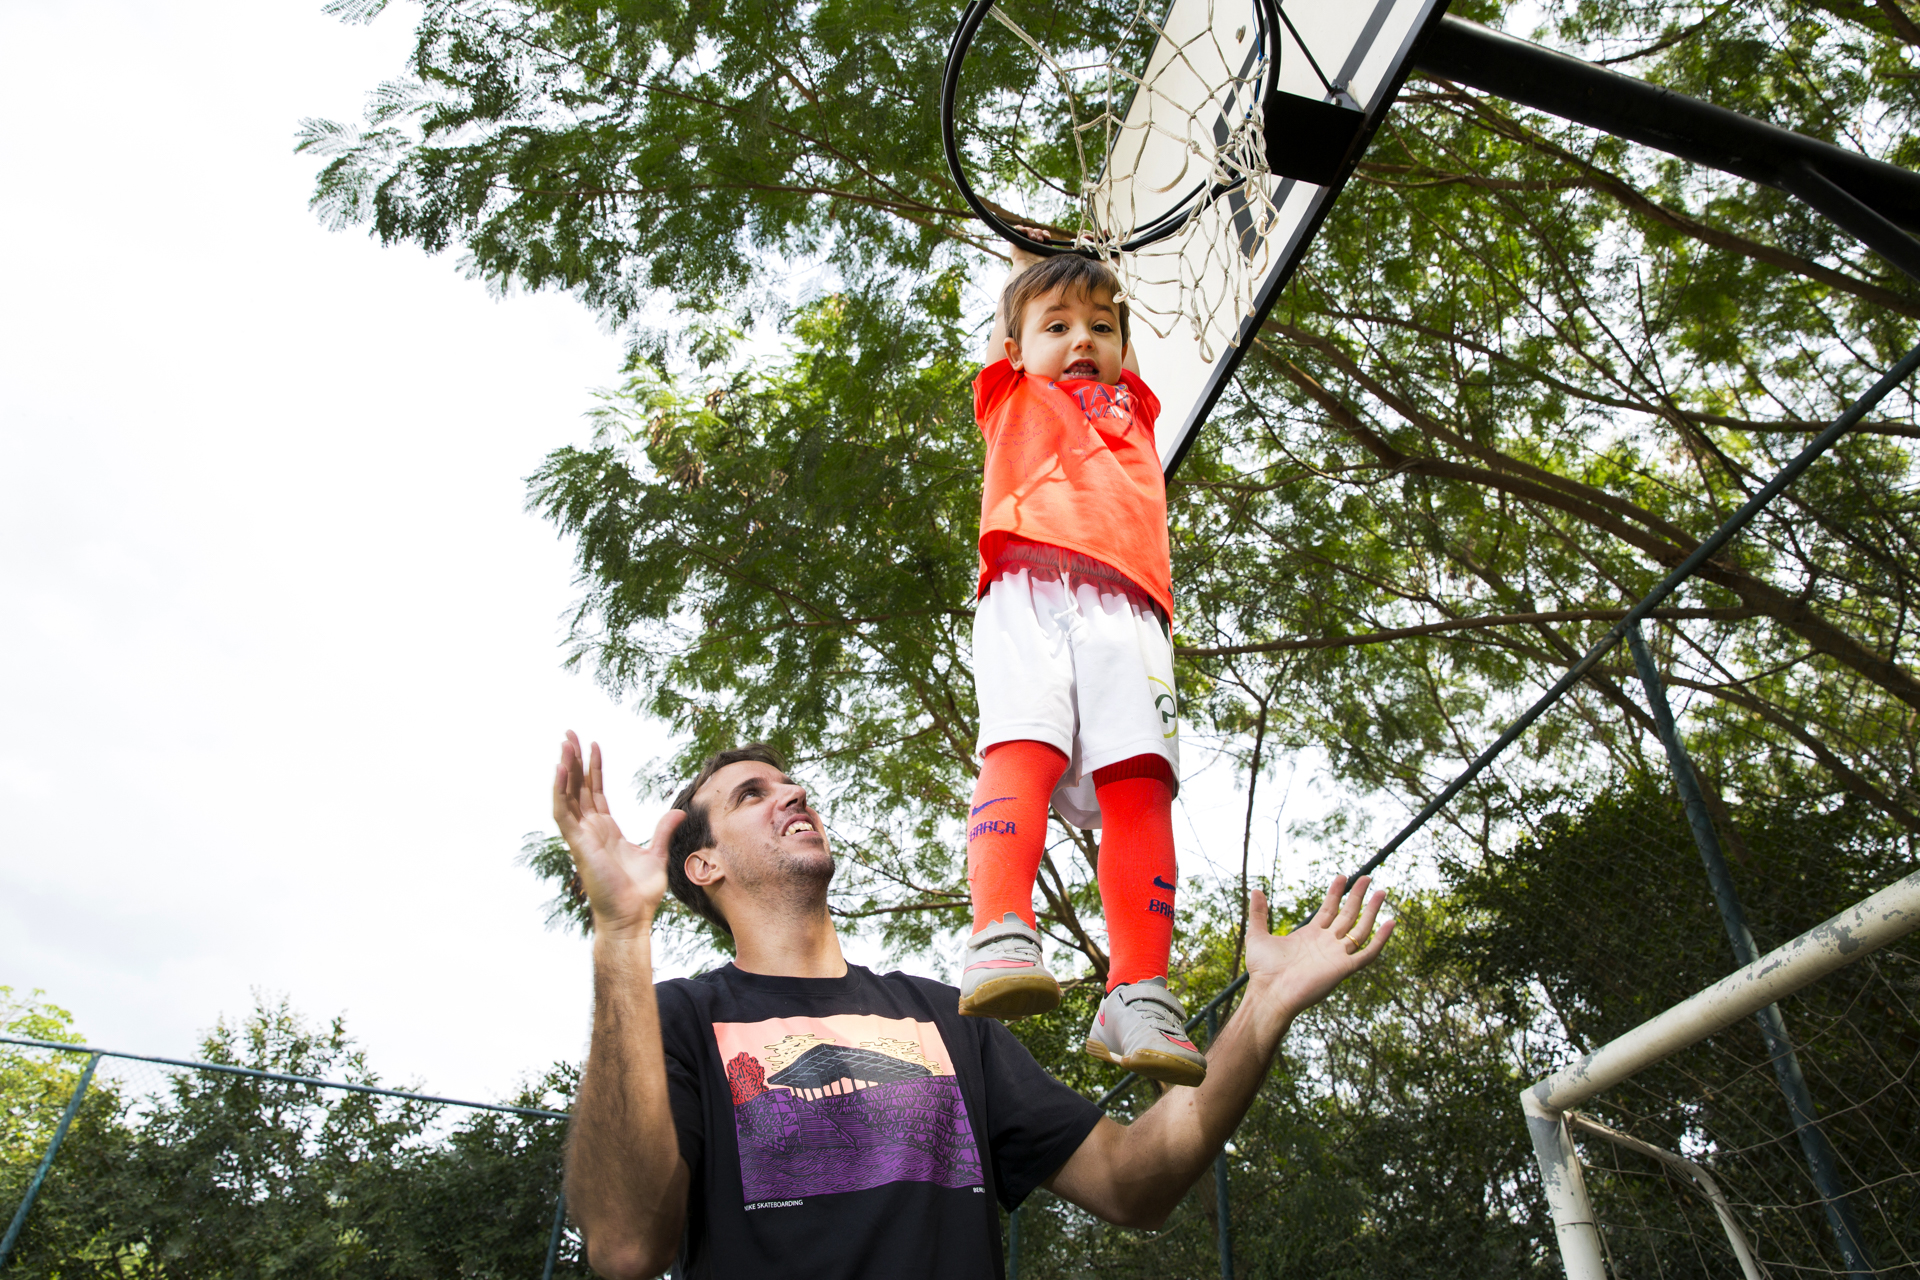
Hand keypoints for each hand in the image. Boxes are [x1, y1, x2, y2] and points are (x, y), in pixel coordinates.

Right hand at [552, 730, 684, 940]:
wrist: (631, 917)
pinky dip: (559, 791)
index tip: (593, 745)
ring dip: (565, 768)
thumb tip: (679, 812)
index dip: (593, 769)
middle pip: (578, 787)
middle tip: (569, 733)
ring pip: (567, 794)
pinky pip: (563, 813)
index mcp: (606, 831)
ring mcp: (582, 836)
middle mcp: (591, 830)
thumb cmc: (640, 893)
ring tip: (565, 742)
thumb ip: (663, 830)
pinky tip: (560, 769)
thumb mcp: (657, 854)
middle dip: (574, 760)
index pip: (595, 793)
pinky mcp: (578, 844)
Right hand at [1009, 225, 1050, 271]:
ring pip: (1028, 229)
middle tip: (1040, 240)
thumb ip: (1051, 249)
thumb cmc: (1039, 265)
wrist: (1028, 267)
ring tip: (1032, 238)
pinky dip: (1020, 228)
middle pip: (1036, 231)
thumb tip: (1051, 243)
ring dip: (1031, 232)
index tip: (1047, 237)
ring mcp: (1022, 241)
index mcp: (1040, 246)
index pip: (1043, 235)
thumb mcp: (1049, 256)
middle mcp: (1031, 243)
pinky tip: (1023, 231)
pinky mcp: (1014, 240)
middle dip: (1039, 233)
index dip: (1045, 234)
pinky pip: (1017, 229)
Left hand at [1243, 876, 1391, 1017]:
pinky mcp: (1343, 968)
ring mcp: (1336, 955)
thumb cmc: (1263, 970)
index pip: (1329, 909)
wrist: (1269, 993)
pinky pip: (1368, 953)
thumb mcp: (1257, 935)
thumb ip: (1258, 913)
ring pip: (1360, 929)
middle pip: (1348, 915)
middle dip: (1358, 896)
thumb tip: (1256, 890)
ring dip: (1371, 911)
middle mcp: (1326, 943)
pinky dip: (1381, 940)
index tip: (1343, 876)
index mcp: (1310, 935)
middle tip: (1368, 877)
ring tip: (1381, 892)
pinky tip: (1390, 923)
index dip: (1336, 893)